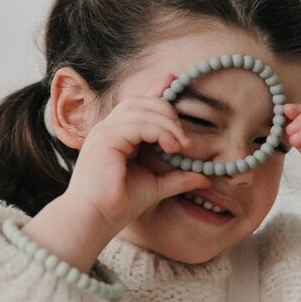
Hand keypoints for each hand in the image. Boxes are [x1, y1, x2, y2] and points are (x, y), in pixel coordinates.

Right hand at [63, 73, 211, 238]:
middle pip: (140, 102)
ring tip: (182, 145)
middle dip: (167, 112)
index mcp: (116, 136)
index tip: (175, 81)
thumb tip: (205, 177)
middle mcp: (108, 129)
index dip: (156, 91)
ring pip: (140, 108)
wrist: (95, 220)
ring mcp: (104, 131)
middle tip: (185, 138)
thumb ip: (177, 177)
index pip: (138, 105)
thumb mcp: (156, 187)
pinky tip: (171, 146)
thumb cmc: (118, 205)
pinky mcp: (105, 138)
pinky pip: (137, 123)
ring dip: (166, 124)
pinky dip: (158, 131)